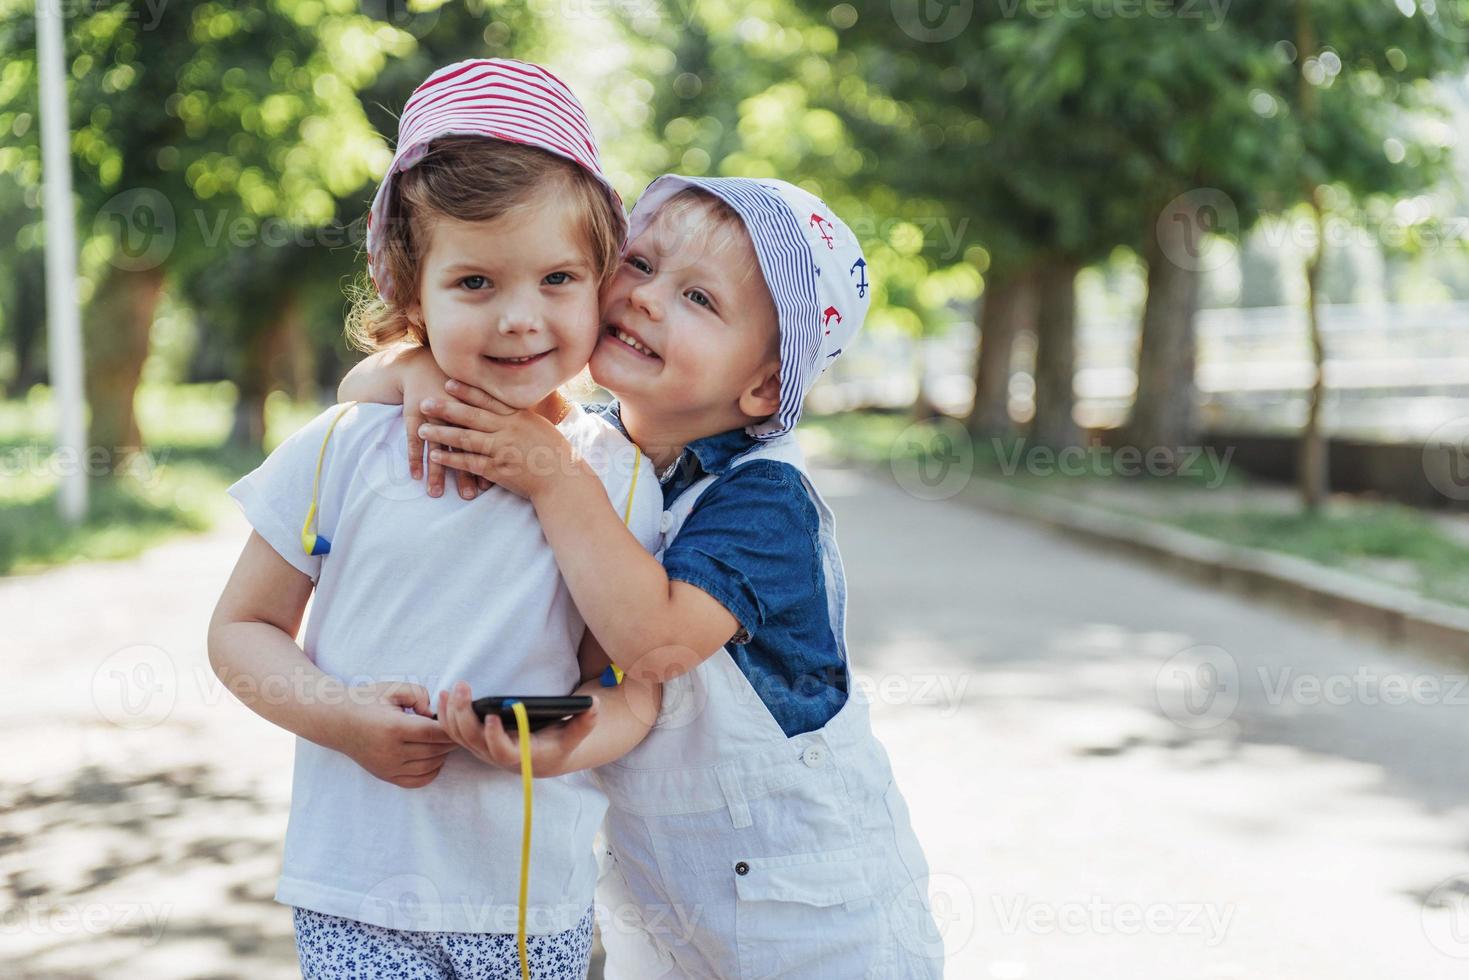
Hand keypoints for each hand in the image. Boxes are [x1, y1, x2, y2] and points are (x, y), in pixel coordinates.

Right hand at [334, 682, 457, 787]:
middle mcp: (391, 752)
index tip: (458, 718)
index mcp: (394, 728)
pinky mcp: (386, 776)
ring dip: (443, 754)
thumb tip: (432, 713)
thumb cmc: (366, 701)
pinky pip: (418, 781)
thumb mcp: (392, 688)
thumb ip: (418, 694)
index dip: (451, 727)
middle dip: (451, 739)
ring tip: (444, 739)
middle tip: (457, 727)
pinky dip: (432, 770)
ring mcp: (388, 767)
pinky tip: (433, 756)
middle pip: (435, 750)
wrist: (337, 721)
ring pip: (430, 766)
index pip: (434, 733)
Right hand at [395, 354, 491, 500]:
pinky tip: (414, 476)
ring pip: (436, 447)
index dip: (487, 461)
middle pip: (461, 448)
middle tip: (468, 497)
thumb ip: (503, 413)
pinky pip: (412, 440)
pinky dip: (413, 458)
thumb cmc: (461, 385)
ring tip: (435, 494)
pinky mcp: (415, 415)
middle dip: (464, 473)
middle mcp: (455, 414)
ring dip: (436, 472)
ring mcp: (434, 415)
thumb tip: (527, 432)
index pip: (484, 441)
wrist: (427, 365)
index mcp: (476, 409)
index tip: (492, 485)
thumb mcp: (482, 395)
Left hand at [418, 380, 571, 499]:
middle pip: (470, 416)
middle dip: (445, 409)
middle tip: (425, 403)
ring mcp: (501, 449)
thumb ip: (519, 417)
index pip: (487, 400)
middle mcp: (507, 430)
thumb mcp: (538, 426)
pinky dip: (451, 459)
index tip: (447, 383)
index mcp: (517, 417)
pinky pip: (469, 462)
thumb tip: (506, 407)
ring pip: (465, 438)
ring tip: (421, 429)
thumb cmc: (553, 452)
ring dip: (441, 434)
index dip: (466, 391)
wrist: (561, 479)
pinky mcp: (497, 469)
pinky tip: (435, 455)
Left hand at [436, 681, 598, 777]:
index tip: (491, 715)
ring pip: (457, 735)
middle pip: (470, 740)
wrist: (543, 760)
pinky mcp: (474, 741)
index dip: (493, 735)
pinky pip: (453, 731)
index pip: (500, 750)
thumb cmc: (558, 744)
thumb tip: (595, 705)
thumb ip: (584, 722)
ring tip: (450, 688)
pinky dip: (446, 714)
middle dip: (463, 714)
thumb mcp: (573, 735)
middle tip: (462, 687)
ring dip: (450, 713)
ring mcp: (481, 750)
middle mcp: (495, 755)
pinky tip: (444, 695)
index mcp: (519, 756)